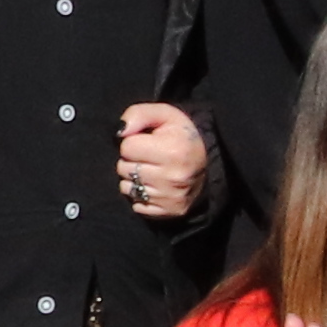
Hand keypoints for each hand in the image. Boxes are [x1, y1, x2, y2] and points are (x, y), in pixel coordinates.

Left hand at [116, 98, 210, 220]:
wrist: (206, 163)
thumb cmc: (180, 136)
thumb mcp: (164, 115)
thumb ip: (138, 114)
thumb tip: (119, 131)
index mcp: (173, 150)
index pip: (127, 147)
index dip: (133, 142)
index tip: (147, 142)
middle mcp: (173, 177)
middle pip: (123, 168)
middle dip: (132, 161)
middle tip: (149, 157)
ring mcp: (171, 197)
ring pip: (127, 188)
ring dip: (134, 179)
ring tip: (151, 171)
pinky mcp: (170, 211)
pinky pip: (137, 205)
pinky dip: (141, 196)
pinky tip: (155, 186)